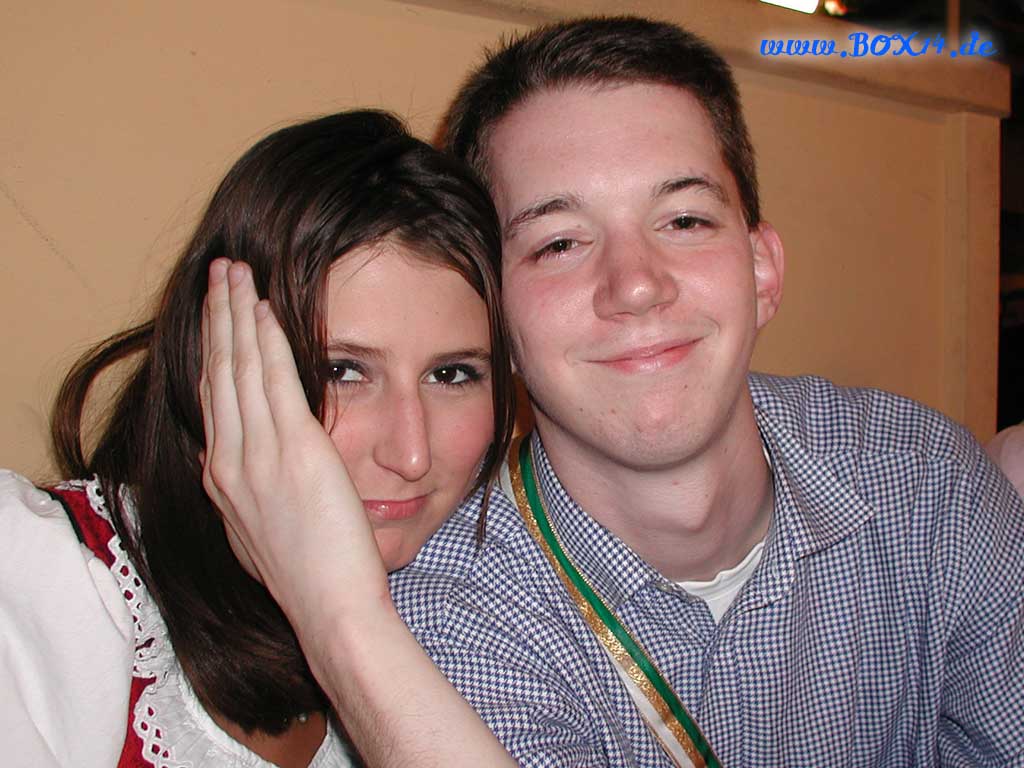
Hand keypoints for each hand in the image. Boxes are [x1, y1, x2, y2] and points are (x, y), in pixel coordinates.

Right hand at [199, 259, 389, 650]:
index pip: (212, 399)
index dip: (212, 350)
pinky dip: (268, 339)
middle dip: (217, 316)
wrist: (329, 608)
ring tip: (235, 273)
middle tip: (219, 273)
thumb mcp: (256, 536)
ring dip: (237, 313)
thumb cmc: (308, 577)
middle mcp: (228, 461)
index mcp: (221, 480)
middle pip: (217, 372)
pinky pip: (276, 380)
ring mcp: (257, 454)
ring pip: (240, 366)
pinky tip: (265, 307)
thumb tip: (233, 471)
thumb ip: (243, 496)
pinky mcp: (295, 449)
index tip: (216, 316)